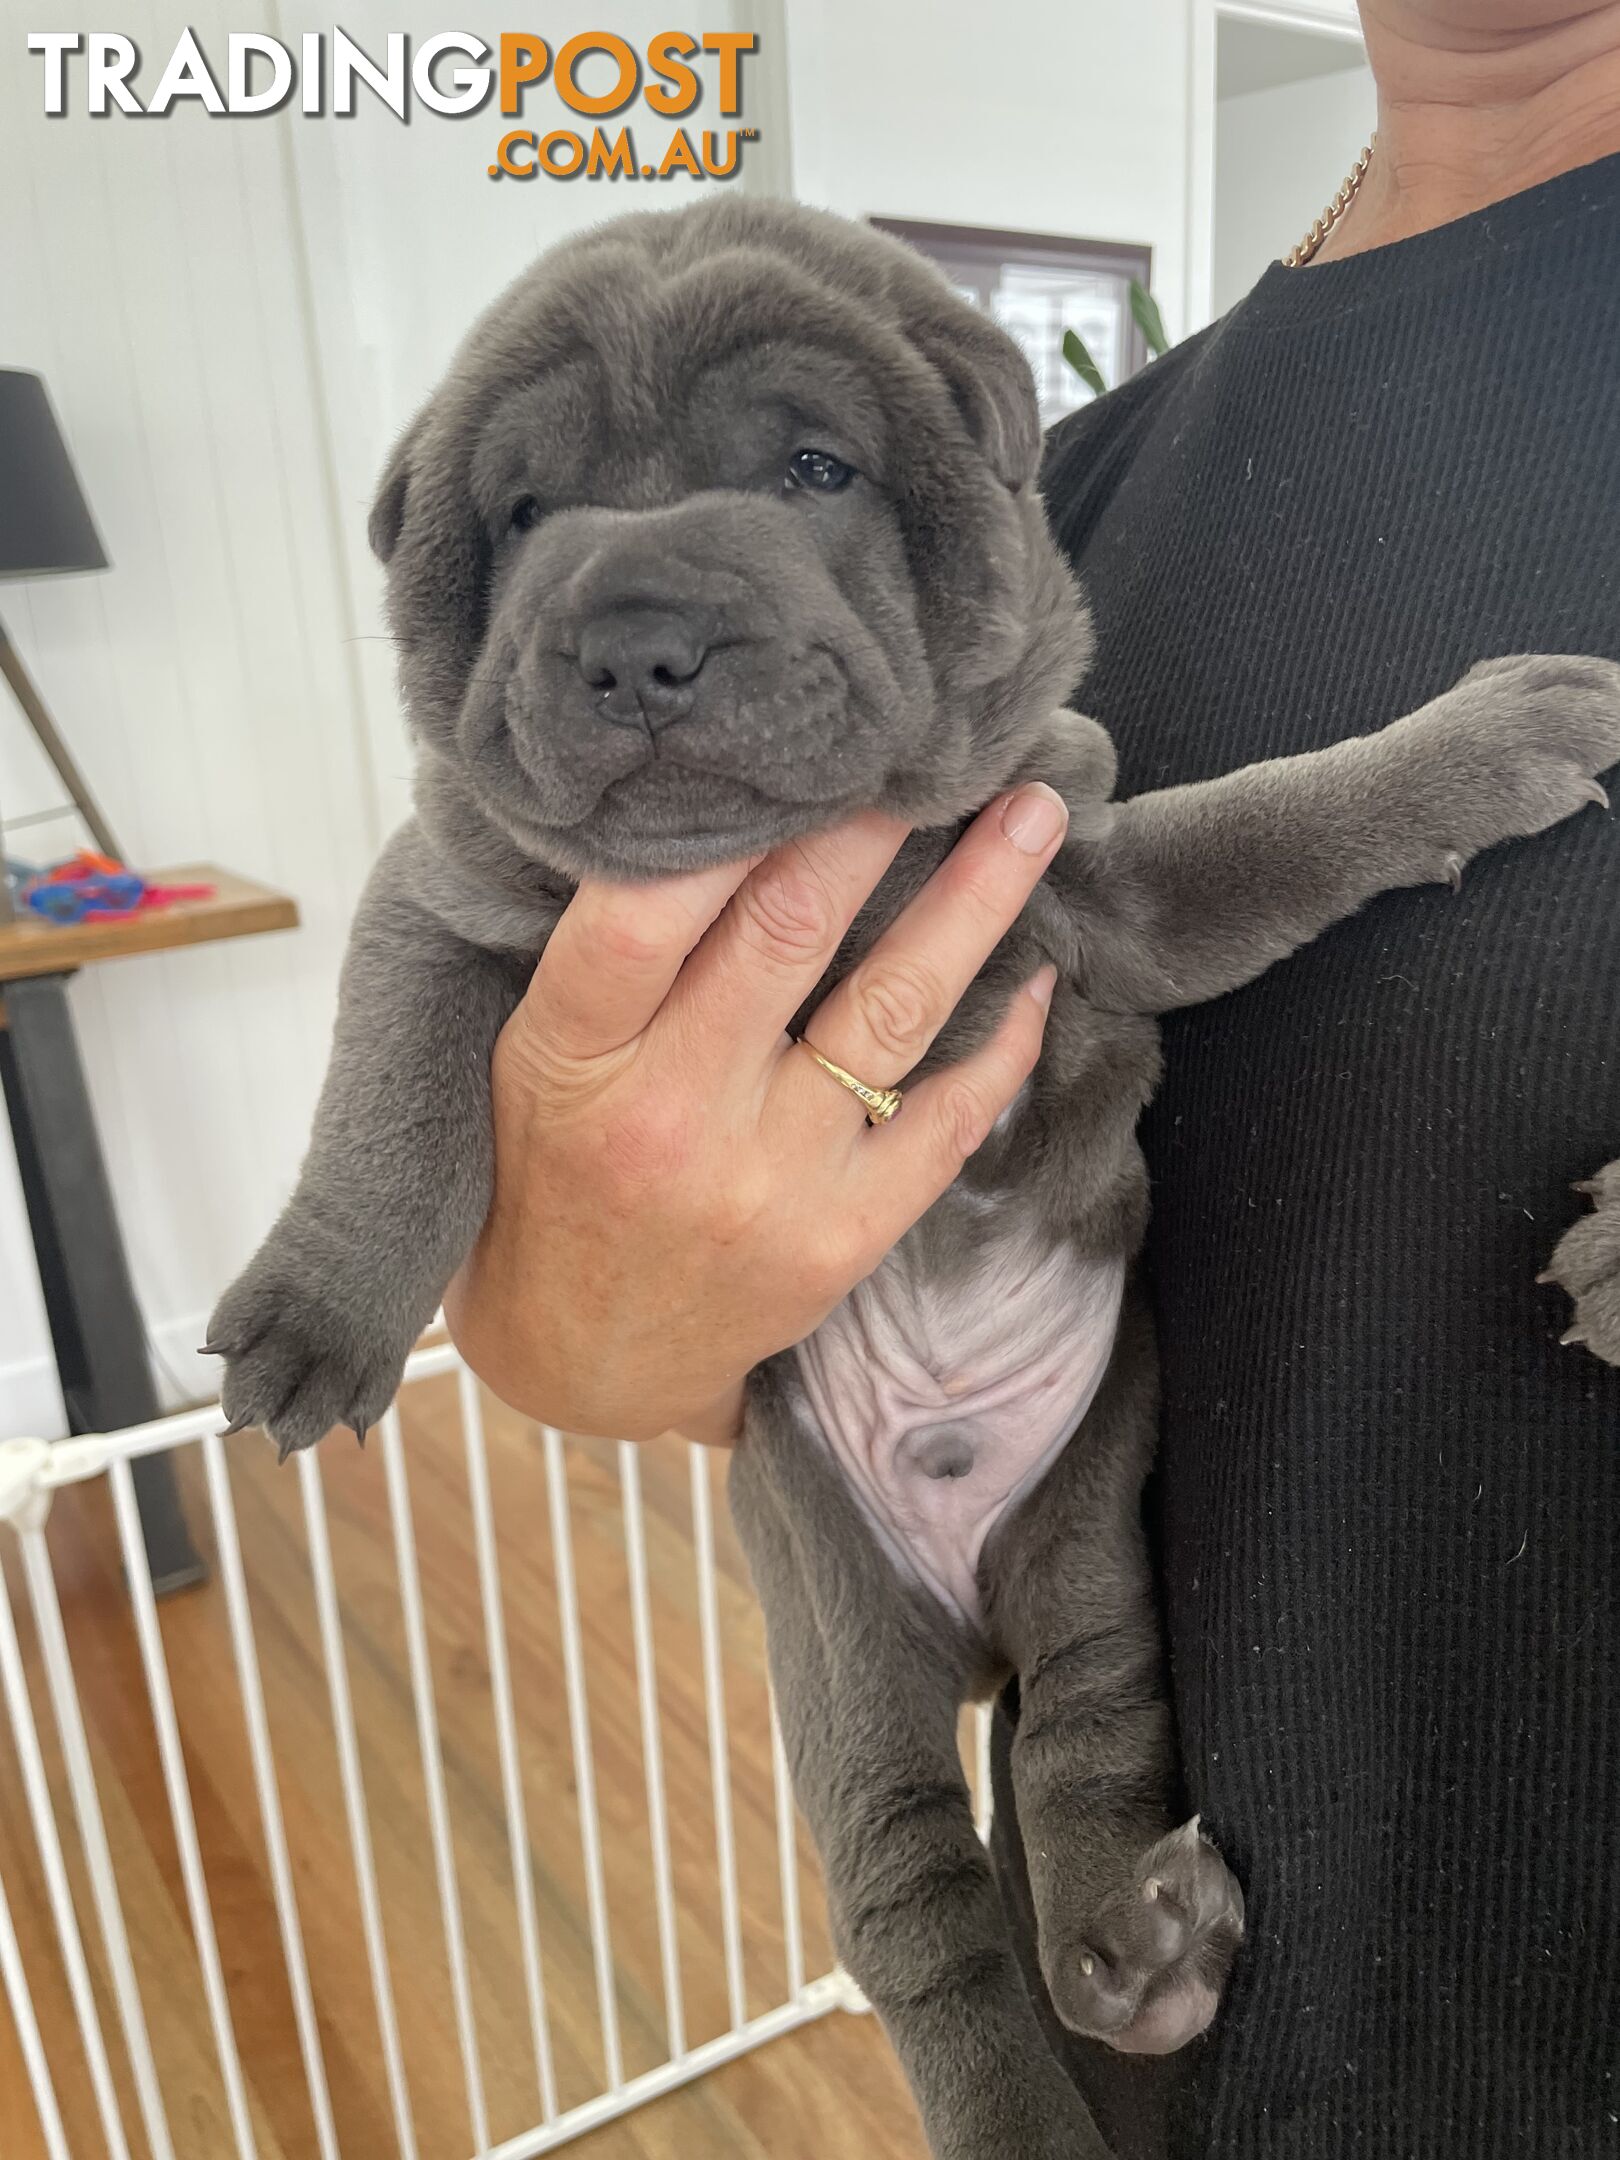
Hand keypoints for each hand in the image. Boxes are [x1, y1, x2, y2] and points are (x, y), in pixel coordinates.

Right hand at [444, 784, 1067, 1442]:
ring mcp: (764, 1181)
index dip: (734, 817)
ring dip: (975, 900)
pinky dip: (1003, 1043)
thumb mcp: (535, 1057)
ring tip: (1034, 818)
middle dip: (876, 821)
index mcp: (571, 1053)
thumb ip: (610, 954)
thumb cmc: (560, 1175)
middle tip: (945, 745)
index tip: (804, 743)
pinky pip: (945, 1119)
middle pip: (787, 931)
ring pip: (890, 1007)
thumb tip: (719, 806)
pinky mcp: (840, 1238)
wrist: (586, 1353)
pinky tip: (1038, 980)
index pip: (642, 911)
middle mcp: (668, 1115)